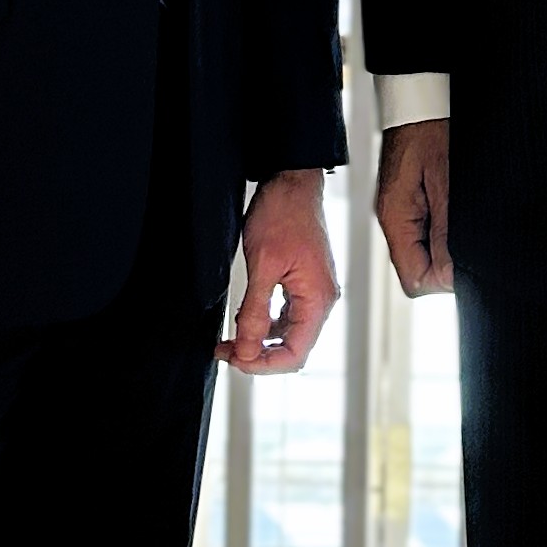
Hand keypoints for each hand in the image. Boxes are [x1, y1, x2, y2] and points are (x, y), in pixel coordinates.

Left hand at [221, 168, 339, 373]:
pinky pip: (287, 315)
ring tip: (228, 339)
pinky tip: (243, 318)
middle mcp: (321, 299)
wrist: (292, 181)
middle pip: (292, 347)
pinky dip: (265, 323)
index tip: (234, 359)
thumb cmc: (283, 214)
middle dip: (257, 354)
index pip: (295, 353)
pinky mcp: (304, 282)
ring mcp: (314, 291)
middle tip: (225, 350)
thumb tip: (245, 351)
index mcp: (317, 299)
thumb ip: (254, 312)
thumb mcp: (262, 265)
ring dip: (259, 340)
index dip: (262, 364)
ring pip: (288, 333)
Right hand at [374, 118, 451, 296]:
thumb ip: (445, 231)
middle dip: (447, 262)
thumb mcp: (445, 183)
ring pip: (424, 253)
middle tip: (468, 233)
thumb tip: (450, 275)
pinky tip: (454, 207)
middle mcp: (393, 219)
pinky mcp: (409, 202)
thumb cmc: (429, 130)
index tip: (464, 262)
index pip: (413, 279)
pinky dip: (444, 229)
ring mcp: (400, 211)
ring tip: (461, 214)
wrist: (420, 100)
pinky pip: (426, 232)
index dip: (442, 279)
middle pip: (418, 270)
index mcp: (395, 217)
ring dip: (447, 244)